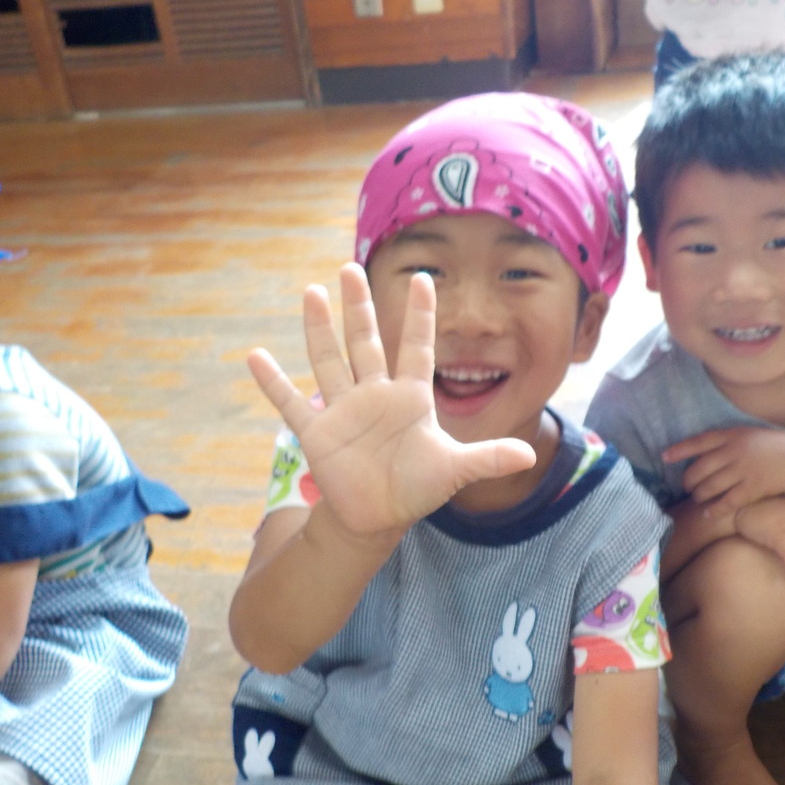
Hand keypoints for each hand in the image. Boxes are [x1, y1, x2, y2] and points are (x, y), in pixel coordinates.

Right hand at [248, 263, 534, 539]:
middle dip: (358, 307)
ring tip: (310, 291)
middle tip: (349, 267)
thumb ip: (489, 457)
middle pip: (365, 342)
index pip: (416, 346)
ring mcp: (343, 410)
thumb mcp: (455, 470)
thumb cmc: (416, 488)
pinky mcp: (317, 433)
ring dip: (318, 329)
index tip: (423, 277)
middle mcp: (375, 395)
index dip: (419, 315)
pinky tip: (254, 355)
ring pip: (328, 361)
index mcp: (410, 398)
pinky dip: (272, 382)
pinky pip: (290, 403)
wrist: (377, 518)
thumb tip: (529, 453)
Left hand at [664, 426, 784, 516]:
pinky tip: (708, 513)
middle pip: (699, 469)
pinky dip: (714, 509)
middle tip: (687, 488)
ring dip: (699, 496)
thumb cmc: (769, 448)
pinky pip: (726, 502)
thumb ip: (725, 442)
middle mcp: (735, 451)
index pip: (699, 442)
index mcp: (731, 436)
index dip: (680, 450)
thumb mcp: (747, 435)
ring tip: (697, 499)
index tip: (664, 457)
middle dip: (688, 482)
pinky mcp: (752, 488)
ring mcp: (743, 470)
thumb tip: (698, 454)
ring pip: (709, 487)